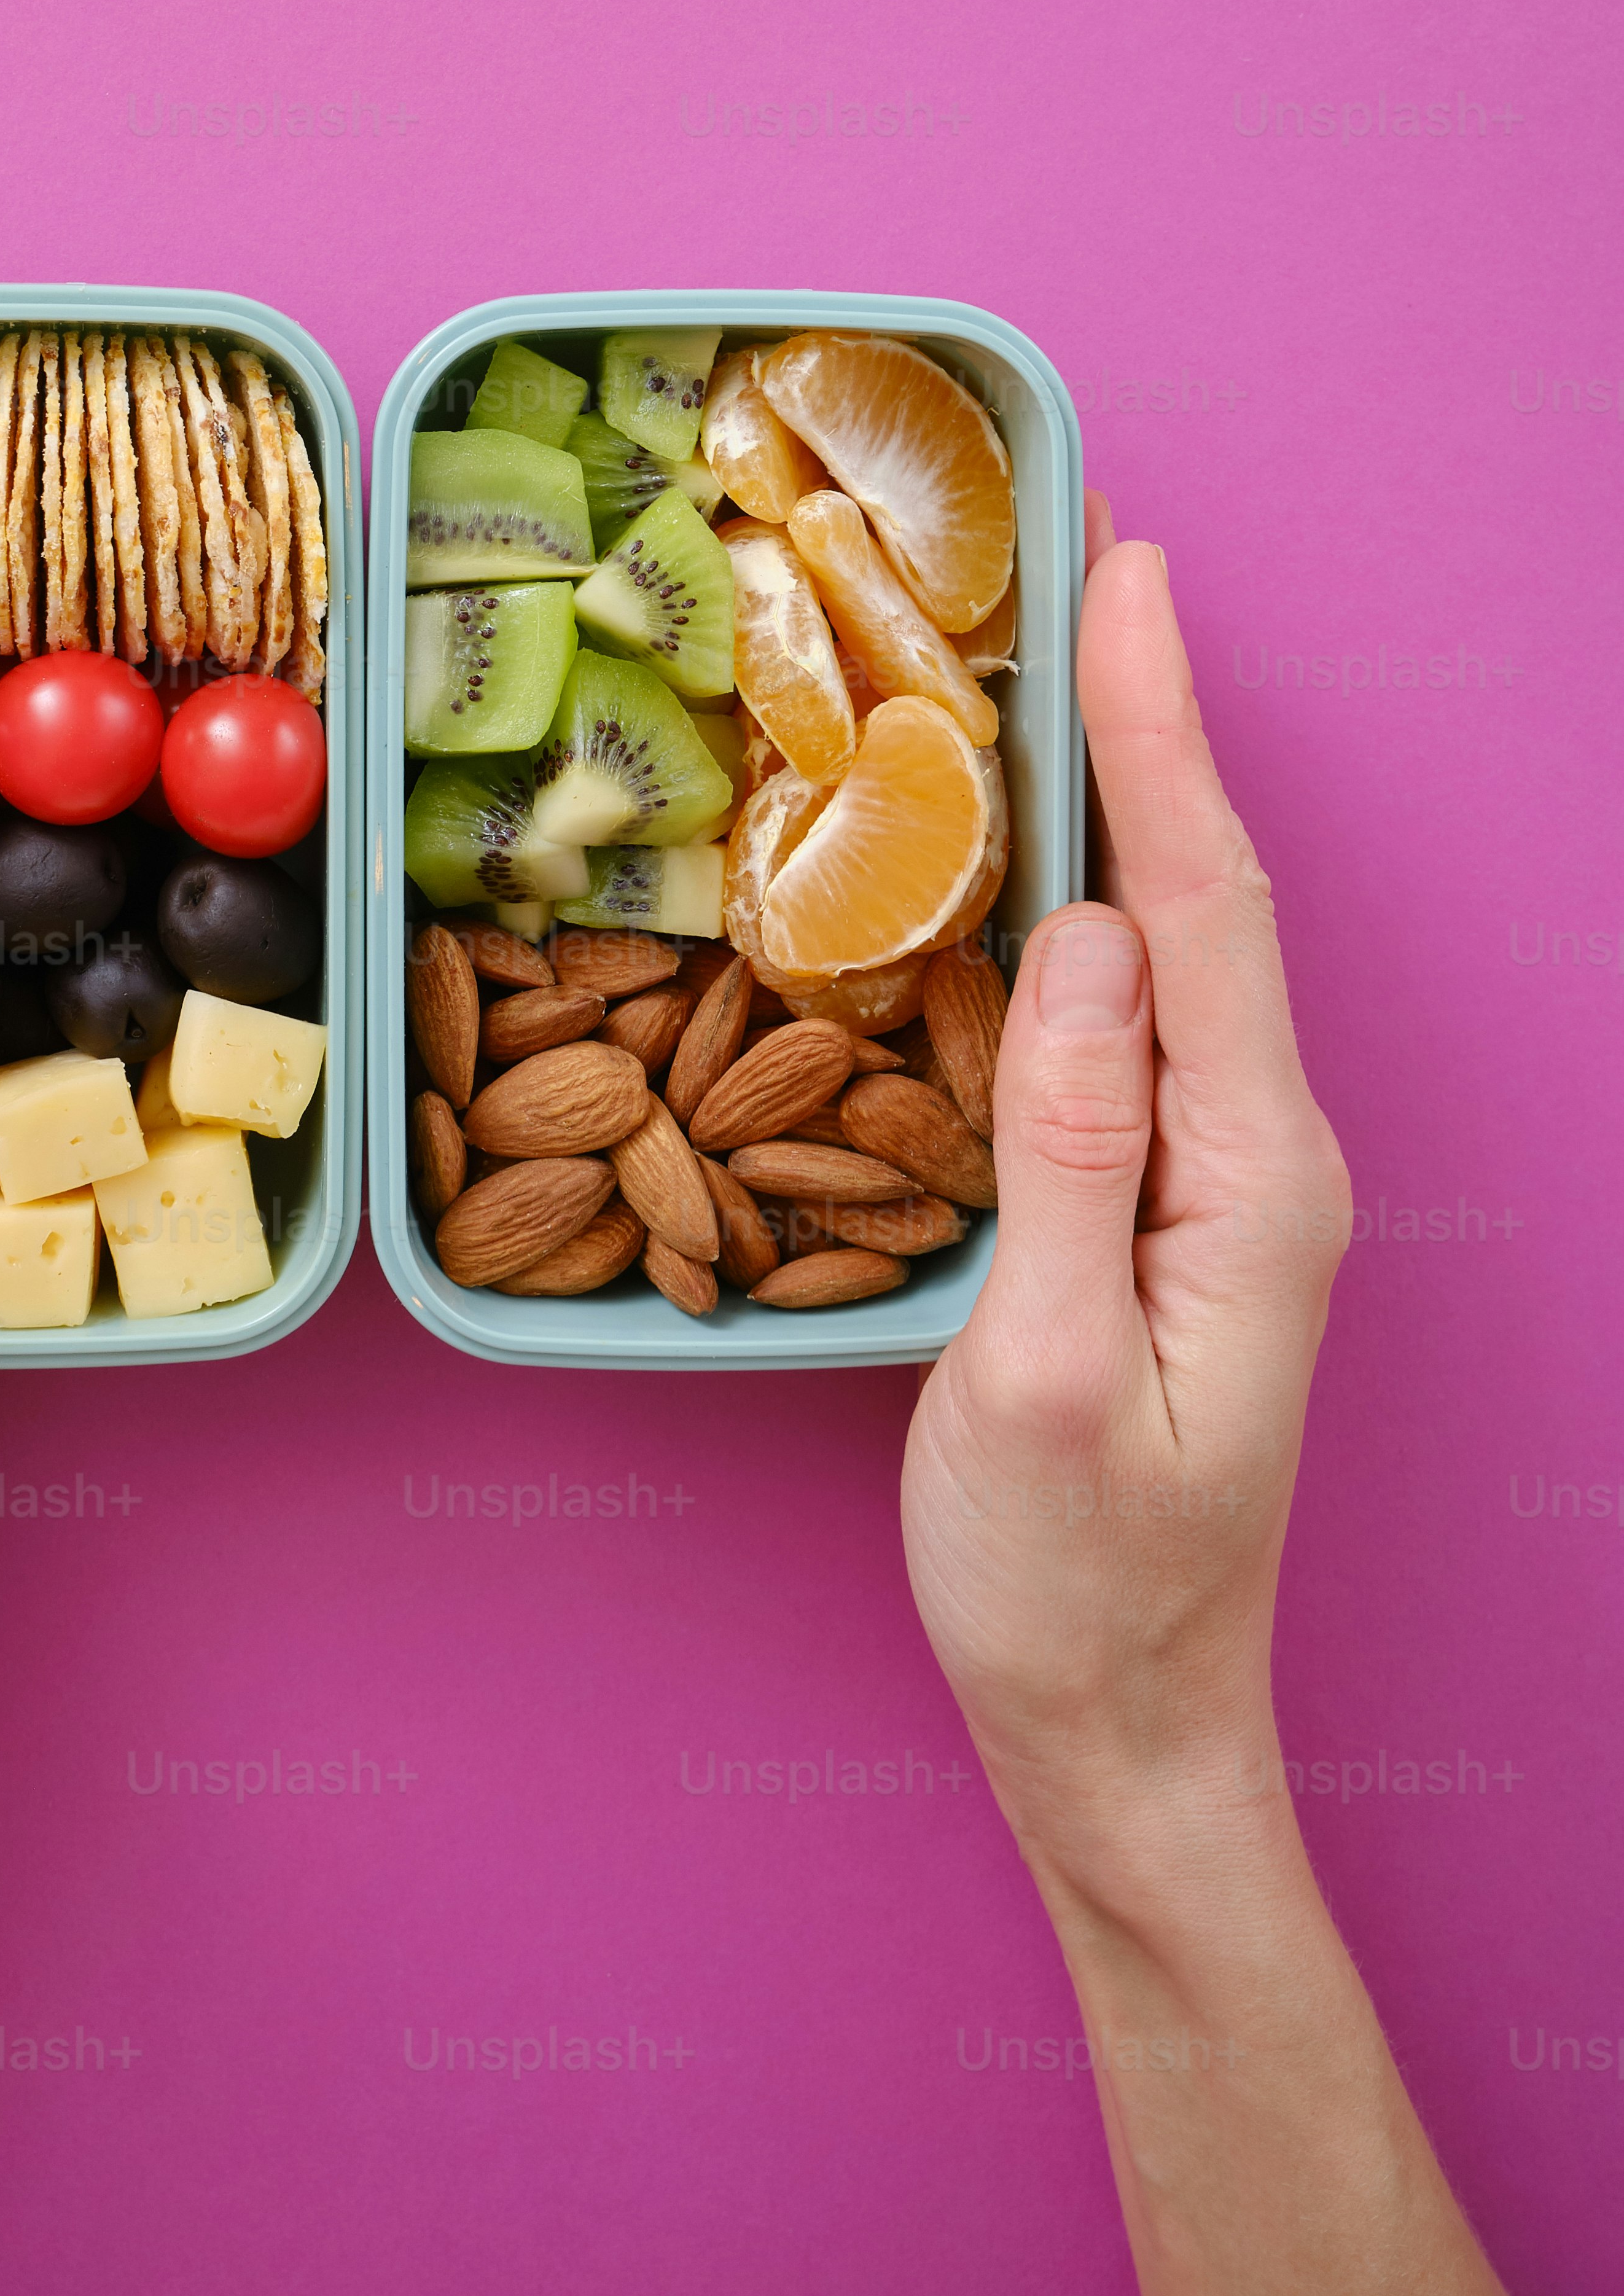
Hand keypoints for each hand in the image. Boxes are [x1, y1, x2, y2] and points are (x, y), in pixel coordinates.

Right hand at [902, 502, 1352, 1863]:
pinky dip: (1089, 898)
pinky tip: (1035, 855)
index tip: (1122, 579)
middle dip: (1149, 718)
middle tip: (1083, 560)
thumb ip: (1069, 1151)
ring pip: (1174, 943)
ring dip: (1121, 792)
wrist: (1121, 1735)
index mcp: (1249, 1182)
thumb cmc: (1071, 1586)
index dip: (1158, 732)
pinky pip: (1134, 1011)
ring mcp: (1219, 1179)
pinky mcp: (1164, 1204)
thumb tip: (1077, 945)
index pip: (1205, 909)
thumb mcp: (1046, 1377)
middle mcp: (1260, 1156)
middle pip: (1208, 896)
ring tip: (1051, 659)